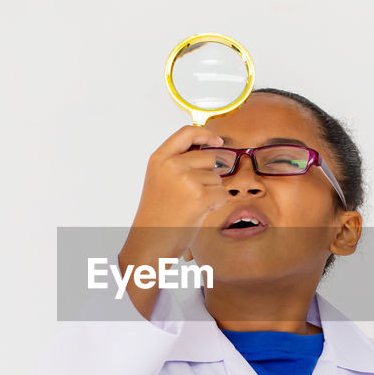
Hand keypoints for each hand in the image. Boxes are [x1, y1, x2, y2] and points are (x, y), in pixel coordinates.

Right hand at [118, 125, 226, 317]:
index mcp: (159, 159)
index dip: (205, 134)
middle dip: (209, 176)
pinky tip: (199, 212)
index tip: (218, 140)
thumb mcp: (161, 180)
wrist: (151, 241)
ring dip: (211, 192)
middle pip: (209, 158)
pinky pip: (222, 194)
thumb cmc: (157, 215)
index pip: (186, 133)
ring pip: (217, 178)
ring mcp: (186, 179)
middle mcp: (171, 165)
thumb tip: (213, 149)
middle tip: (191, 195)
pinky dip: (216, 205)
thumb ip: (180, 162)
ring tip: (190, 206)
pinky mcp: (200, 196)